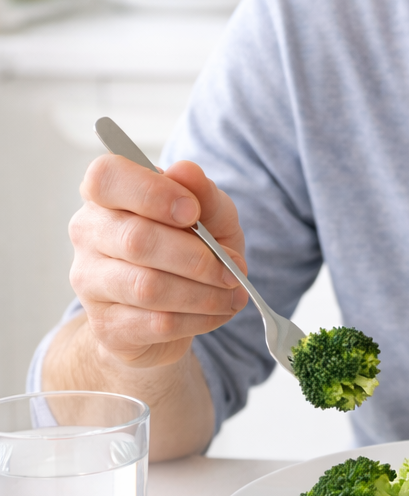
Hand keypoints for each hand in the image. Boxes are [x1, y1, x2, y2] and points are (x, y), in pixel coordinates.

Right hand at [69, 154, 248, 369]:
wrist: (172, 310)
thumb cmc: (190, 247)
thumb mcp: (210, 214)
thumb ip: (203, 192)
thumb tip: (186, 170)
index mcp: (108, 195)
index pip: (106, 177)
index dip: (151, 192)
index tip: (192, 212)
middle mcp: (89, 233)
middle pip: (136, 239)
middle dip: (197, 257)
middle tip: (233, 268)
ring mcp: (90, 281)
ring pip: (147, 287)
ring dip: (204, 293)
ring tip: (233, 293)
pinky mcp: (105, 325)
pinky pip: (156, 322)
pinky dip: (198, 318)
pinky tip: (218, 312)